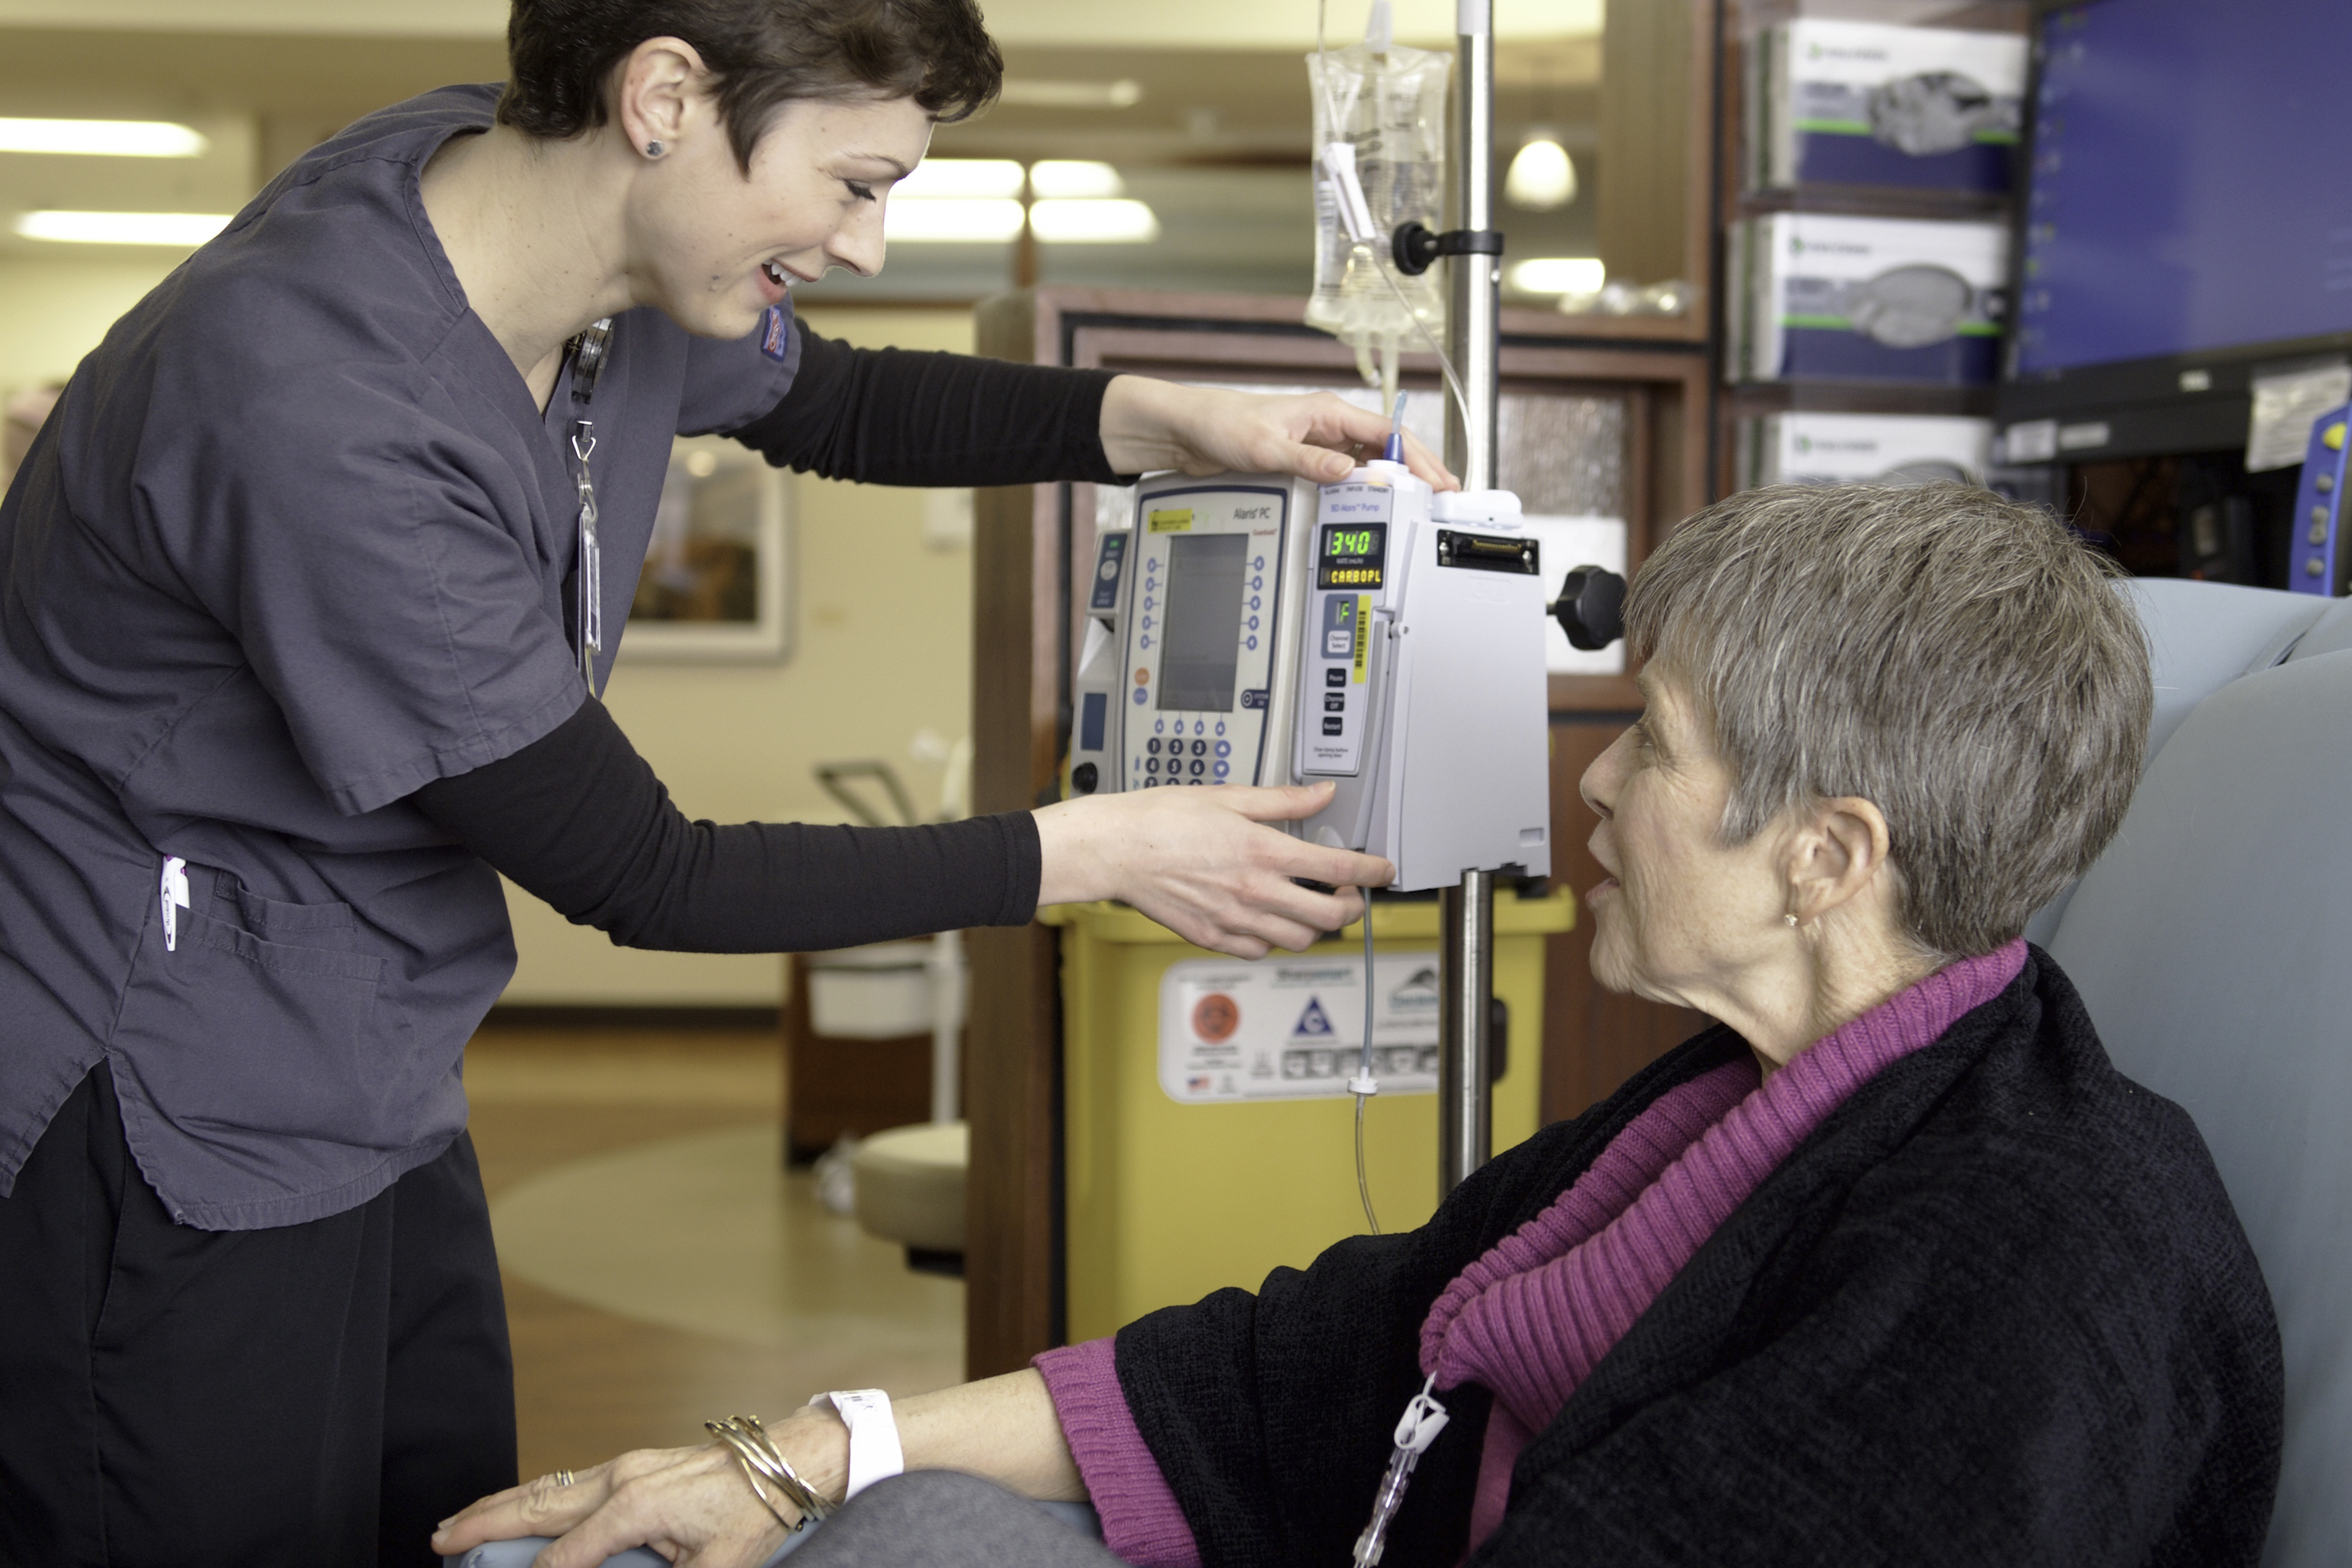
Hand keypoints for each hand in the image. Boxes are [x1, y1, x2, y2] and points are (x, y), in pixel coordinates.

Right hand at [432, 1414, 844, 1567]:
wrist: (787, 1463)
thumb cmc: (757, 1512)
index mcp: (636, 1505)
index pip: (566, 1557)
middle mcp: (623, 1478)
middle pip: (538, 1506)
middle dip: (484, 1523)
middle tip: (438, 1539)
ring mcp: (627, 1466)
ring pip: (549, 1490)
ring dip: (502, 1505)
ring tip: (459, 1522)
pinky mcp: (635, 1466)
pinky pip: (571, 1484)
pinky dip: (535, 1496)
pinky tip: (519, 1506)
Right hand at [1034, 780, 1395, 957]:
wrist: (1116, 849)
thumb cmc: (1161, 820)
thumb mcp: (1229, 797)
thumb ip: (1283, 800)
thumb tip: (1320, 795)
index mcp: (1263, 851)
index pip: (1339, 867)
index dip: (1373, 871)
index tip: (1383, 870)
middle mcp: (1255, 891)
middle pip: (1330, 916)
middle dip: (1351, 905)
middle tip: (1348, 892)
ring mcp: (1235, 919)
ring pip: (1299, 940)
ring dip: (1314, 925)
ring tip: (1309, 905)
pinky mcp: (1213, 937)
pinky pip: (1259, 950)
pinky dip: (1272, 939)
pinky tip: (1266, 918)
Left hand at [1098, 377, 1456, 491]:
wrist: (1188, 430)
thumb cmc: (1221, 425)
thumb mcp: (1266, 448)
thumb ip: (1308, 462)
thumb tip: (1347, 473)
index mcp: (1326, 412)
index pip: (1387, 433)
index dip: (1417, 457)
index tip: (1438, 479)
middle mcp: (1327, 426)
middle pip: (1385, 448)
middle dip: (1416, 471)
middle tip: (1441, 496)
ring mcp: (1317, 445)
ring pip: (1368, 463)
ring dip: (1392, 482)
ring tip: (1415, 506)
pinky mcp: (1304, 461)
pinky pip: (1344, 476)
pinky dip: (1363, 489)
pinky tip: (1372, 506)